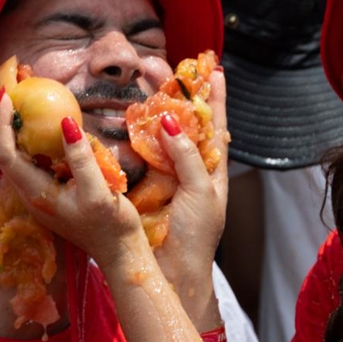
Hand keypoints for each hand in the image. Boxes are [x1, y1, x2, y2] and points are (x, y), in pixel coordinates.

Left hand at [0, 92, 146, 266]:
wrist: (121, 254)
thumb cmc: (112, 225)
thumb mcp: (99, 192)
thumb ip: (81, 160)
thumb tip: (66, 125)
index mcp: (37, 194)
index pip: (6, 153)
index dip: (1, 124)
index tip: (7, 95)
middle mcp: (32, 193)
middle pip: (6, 149)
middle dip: (5, 116)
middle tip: (12, 84)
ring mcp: (41, 193)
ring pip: (19, 153)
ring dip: (17, 123)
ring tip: (24, 94)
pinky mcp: (53, 191)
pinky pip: (35, 158)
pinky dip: (34, 135)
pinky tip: (47, 121)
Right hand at [154, 67, 228, 327]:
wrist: (171, 272)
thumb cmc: (195, 235)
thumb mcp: (201, 192)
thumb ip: (187, 156)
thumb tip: (170, 123)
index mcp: (212, 171)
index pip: (216, 127)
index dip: (216, 99)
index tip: (216, 70)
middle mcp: (189, 169)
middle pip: (184, 124)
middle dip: (176, 95)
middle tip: (162, 69)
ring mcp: (164, 175)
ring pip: (159, 135)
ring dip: (152, 109)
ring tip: (145, 81)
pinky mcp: (141, 184)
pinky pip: (138, 154)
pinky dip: (133, 134)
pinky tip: (126, 116)